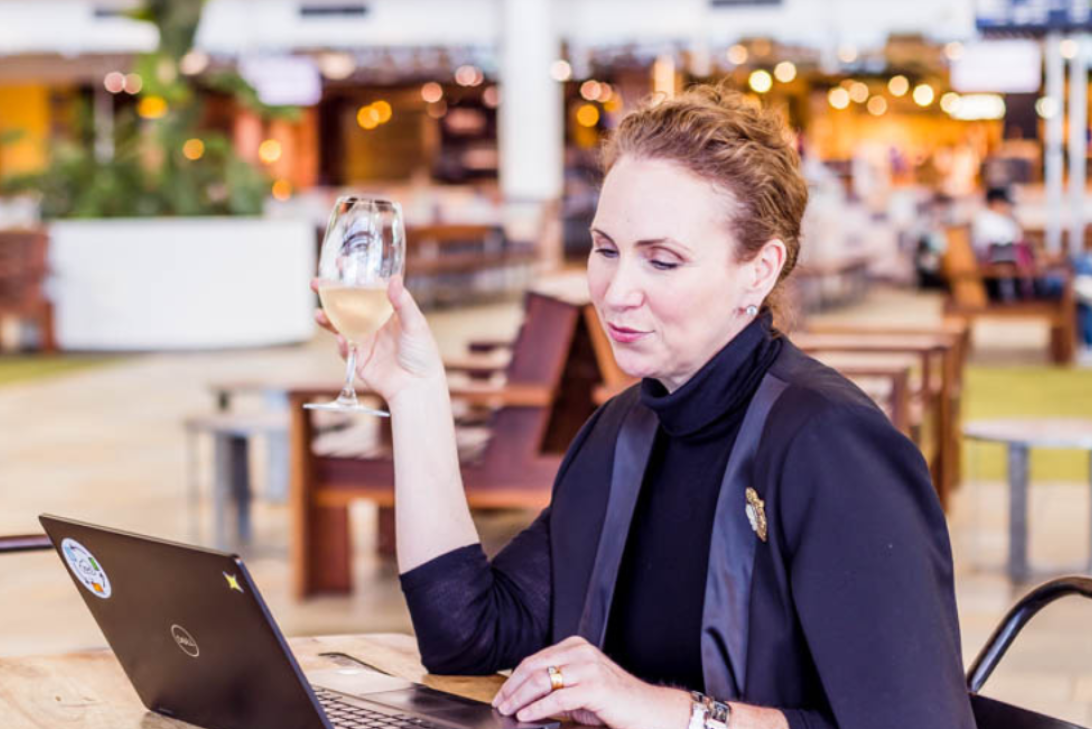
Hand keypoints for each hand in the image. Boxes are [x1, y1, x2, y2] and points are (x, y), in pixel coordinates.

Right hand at [312, 275, 444, 402]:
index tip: (341, 263)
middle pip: (348, 304)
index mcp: (388, 311)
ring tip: (318, 315)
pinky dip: (341, 344)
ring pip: (340, 325)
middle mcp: (373, 323)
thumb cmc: (423, 354)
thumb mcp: (416, 325)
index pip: (368, 288)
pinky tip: (342, 340)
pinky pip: (345, 349)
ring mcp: (364, 340)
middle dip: (330, 293)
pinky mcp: (359, 358)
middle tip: (316, 283)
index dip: (354, 276)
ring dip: (328, 319)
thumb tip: (394, 279)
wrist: (418, 387)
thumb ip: (403, 303)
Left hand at [491, 636, 689, 728]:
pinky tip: (527, 715)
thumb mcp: (579, 688)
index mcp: (575, 646)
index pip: (534, 659)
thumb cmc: (614, 702)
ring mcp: (589, 667)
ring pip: (542, 680)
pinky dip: (537, 708)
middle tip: (500, 703)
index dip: (514, 678)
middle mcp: (581, 652)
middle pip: (534, 667)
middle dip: (512, 688)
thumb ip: (555, 686)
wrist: (647, 710)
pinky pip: (558, 697)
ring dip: (520, 698)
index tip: (502, 693)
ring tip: (509, 710)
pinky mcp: (595, 687)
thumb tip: (522, 697)